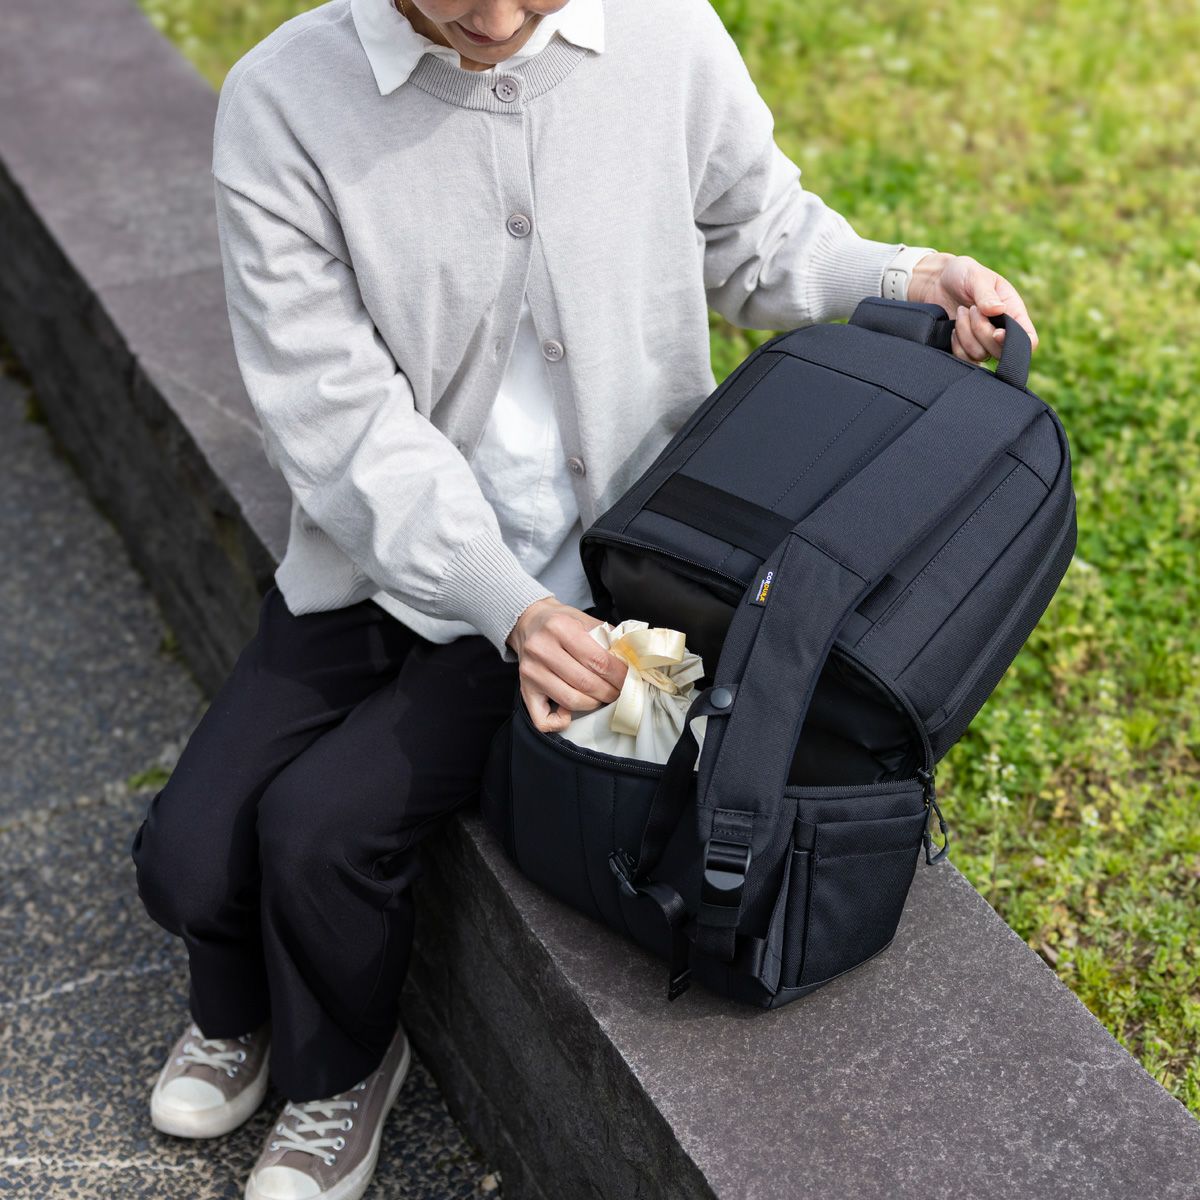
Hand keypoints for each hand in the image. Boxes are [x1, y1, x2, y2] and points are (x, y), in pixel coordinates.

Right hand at [505, 597, 629, 733]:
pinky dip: (560, 722)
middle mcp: (541, 649)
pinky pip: (542, 719)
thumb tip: (635, 659)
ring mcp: (531, 672)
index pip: (598, 660)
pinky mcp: (524, 690)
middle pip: (586, 683)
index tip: (631, 679)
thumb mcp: (585, 619)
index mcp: (560, 628)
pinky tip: (569, 713)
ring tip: (601, 697)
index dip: (620, 675)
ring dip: (593, 704)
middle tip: (619, 691)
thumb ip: (609, 637)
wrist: (528, 622)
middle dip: (610, 692)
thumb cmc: (561, 622)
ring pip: (570, 700)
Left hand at [908, 252, 1039, 365]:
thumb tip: (998, 310)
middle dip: (981, 330)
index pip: (1028, 339)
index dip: (1016, 343)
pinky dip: (956, 344)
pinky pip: (964, 359)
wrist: (937, 282)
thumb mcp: (976, 276)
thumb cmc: (963, 275)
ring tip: (961, 312)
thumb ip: (986, 294)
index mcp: (1013, 312)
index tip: (996, 332)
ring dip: (965, 334)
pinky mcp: (965, 349)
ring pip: (980, 354)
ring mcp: (982, 342)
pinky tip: (953, 328)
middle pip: (1001, 351)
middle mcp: (1001, 330)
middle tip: (971, 308)